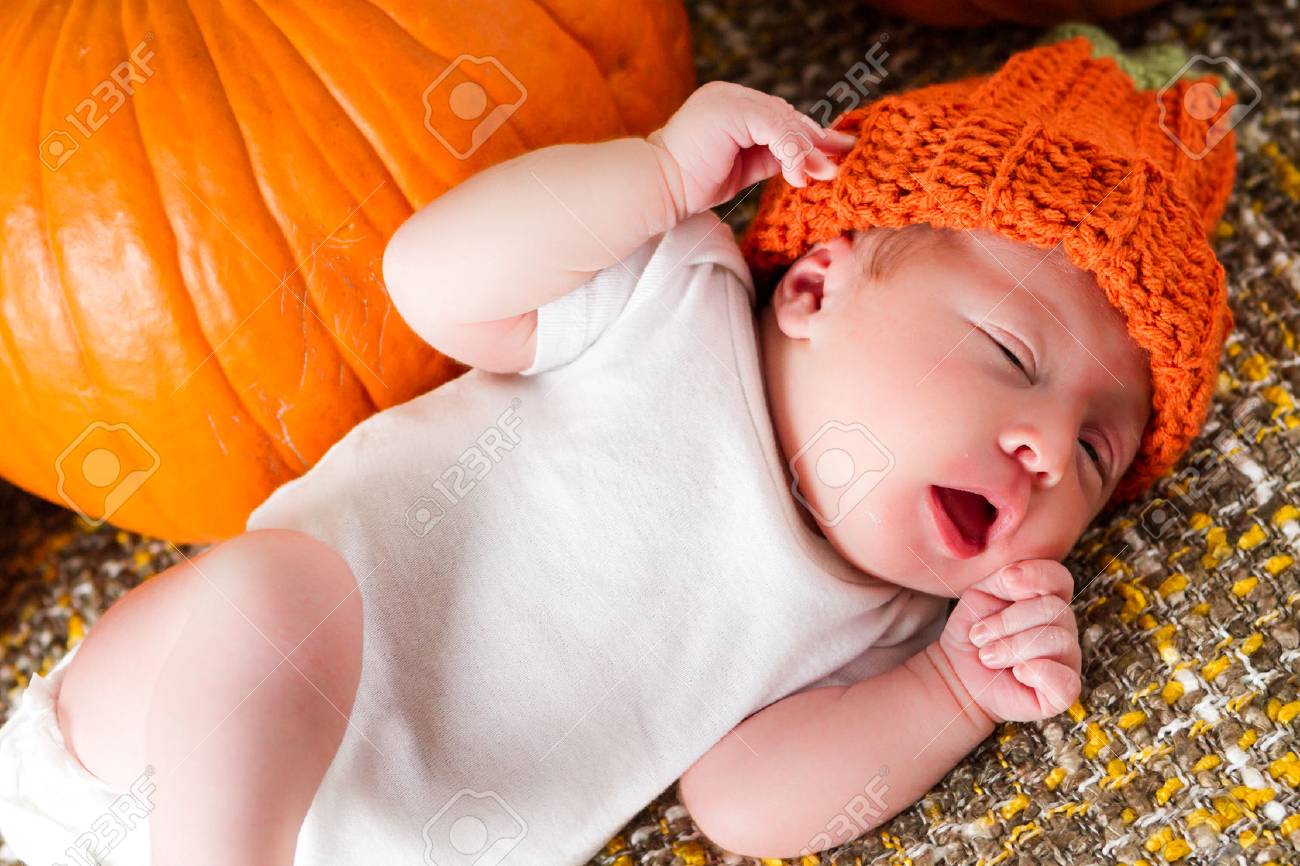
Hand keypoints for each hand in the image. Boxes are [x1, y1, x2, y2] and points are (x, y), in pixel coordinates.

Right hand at [646, 80, 856, 217]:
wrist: (658, 188)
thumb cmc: (691, 184)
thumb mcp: (742, 169)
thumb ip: (772, 156)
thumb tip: (811, 160)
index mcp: (730, 106)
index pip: (778, 117)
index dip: (807, 136)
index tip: (834, 154)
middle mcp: (730, 95)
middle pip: (786, 114)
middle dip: (816, 139)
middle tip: (843, 158)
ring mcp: (728, 98)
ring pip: (783, 120)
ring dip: (808, 149)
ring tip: (825, 172)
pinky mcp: (730, 109)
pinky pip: (774, 128)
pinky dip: (792, 151)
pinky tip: (799, 174)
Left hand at [938, 560, 1081, 722]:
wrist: (961, 675)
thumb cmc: (974, 633)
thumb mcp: (978, 597)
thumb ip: (1000, 582)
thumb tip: (1014, 577)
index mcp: (1046, 599)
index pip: (1058, 578)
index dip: (1037, 575)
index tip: (1006, 579)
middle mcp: (1063, 627)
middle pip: (1053, 609)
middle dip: (1008, 621)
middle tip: (979, 636)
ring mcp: (1067, 659)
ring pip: (1057, 641)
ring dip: (1013, 647)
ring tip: (987, 656)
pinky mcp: (1063, 691)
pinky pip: (1065, 680)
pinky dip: (1038, 673)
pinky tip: (1017, 673)